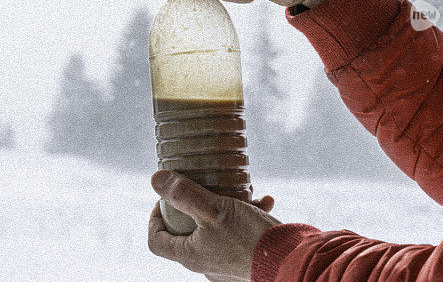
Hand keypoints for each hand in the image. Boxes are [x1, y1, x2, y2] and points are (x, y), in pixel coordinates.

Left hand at [148, 170, 279, 280]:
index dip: (154, 218)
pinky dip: (247, 214)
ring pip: (215, 228)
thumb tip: (155, 179)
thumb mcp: (214, 209)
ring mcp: (224, 260)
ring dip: (227, 205)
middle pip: (185, 231)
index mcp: (190, 254)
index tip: (165, 197)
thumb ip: (184, 194)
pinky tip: (264, 201)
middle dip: (196, 204)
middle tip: (205, 187)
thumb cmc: (249, 237)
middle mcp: (204, 262)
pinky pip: (237, 232)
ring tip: (244, 191)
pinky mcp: (243, 256)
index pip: (155, 241)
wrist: (288, 259)